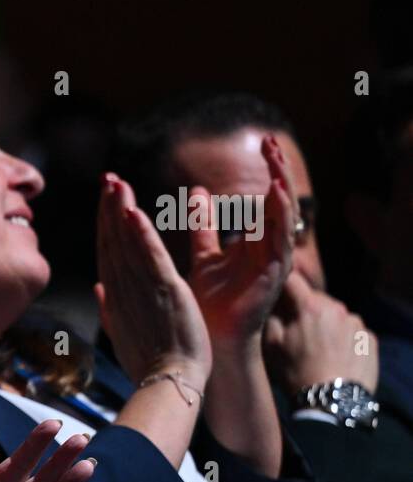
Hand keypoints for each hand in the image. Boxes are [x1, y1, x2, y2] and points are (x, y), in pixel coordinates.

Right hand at [95, 173, 211, 388]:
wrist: (167, 385)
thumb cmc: (150, 365)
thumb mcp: (123, 334)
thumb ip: (109, 308)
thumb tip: (98, 288)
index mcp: (116, 298)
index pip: (108, 254)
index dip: (105, 226)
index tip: (106, 201)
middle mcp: (123, 290)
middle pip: (112, 242)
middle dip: (108, 209)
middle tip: (108, 178)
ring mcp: (142, 290)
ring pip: (127, 244)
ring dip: (120, 211)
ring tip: (117, 183)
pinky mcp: (165, 291)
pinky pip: (150, 258)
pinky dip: (141, 234)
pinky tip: (133, 211)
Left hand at [187, 135, 294, 348]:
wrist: (205, 340)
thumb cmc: (206, 304)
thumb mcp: (204, 255)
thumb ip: (204, 226)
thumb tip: (198, 192)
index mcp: (253, 244)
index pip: (266, 199)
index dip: (270, 169)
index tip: (264, 142)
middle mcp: (267, 251)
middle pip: (279, 202)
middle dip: (278, 171)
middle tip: (271, 141)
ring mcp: (272, 263)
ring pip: (284, 218)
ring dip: (282, 187)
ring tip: (276, 161)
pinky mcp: (272, 276)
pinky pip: (280, 241)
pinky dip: (278, 216)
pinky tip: (276, 193)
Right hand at [265, 271, 379, 391]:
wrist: (333, 402)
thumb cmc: (297, 373)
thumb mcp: (272, 346)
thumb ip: (270, 317)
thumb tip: (271, 304)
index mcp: (311, 306)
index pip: (293, 280)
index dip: (282, 284)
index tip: (275, 294)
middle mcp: (338, 308)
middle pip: (316, 298)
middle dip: (305, 308)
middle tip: (295, 330)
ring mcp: (357, 323)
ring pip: (335, 314)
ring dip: (325, 323)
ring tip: (318, 347)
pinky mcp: (370, 339)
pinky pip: (352, 331)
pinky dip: (342, 337)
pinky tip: (335, 356)